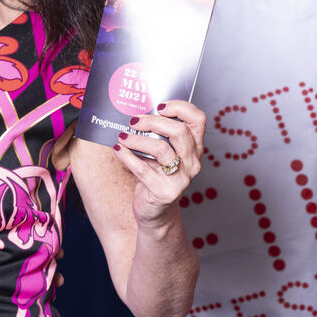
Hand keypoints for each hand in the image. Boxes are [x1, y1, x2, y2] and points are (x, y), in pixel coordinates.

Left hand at [111, 100, 205, 227]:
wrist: (154, 211)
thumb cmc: (155, 175)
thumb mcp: (159, 153)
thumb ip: (155, 134)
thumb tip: (134, 113)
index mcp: (194, 147)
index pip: (198, 120)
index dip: (180, 108)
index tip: (159, 106)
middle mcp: (192, 162)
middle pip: (179, 131)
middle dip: (153, 122)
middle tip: (133, 121)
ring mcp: (181, 178)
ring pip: (161, 149)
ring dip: (137, 139)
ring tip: (122, 137)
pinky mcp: (165, 192)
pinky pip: (143, 169)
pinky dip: (127, 157)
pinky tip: (118, 149)